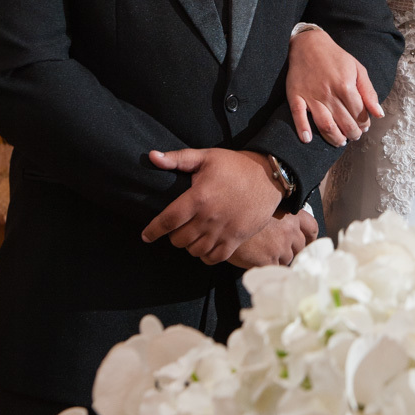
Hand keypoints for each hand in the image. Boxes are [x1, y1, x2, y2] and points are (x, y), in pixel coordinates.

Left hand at [142, 148, 282, 262]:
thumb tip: (153, 157)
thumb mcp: (206, 156)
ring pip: (195, 250)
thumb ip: (178, 158)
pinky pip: (215, 257)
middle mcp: (209, 217)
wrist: (269, 177)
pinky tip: (205, 245)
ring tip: (190, 235)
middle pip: (179, 239)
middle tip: (176, 227)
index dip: (153, 230)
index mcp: (198, 197)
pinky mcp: (237, 239)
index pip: (168, 220)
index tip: (146, 235)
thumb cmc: (236, 165)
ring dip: (189, 245)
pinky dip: (206, 255)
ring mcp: (224, 231)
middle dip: (173, 235)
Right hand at [228, 209, 317, 268]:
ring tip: (262, 252)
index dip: (310, 237)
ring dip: (278, 259)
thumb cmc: (238, 212)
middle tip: (279, 250)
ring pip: (287, 260)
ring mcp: (280, 247)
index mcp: (290, 214)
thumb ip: (278, 215)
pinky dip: (266, 267)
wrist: (220, 223)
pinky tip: (256, 260)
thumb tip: (283, 225)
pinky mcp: (269, 260)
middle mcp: (289, 230)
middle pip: (300, 247)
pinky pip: (274, 269)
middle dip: (292, 250)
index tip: (307, 242)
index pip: (311, 227)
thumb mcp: (263, 207)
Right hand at [287, 28, 383, 146]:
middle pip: (344, 123)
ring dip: (334, 137)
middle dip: (352, 134)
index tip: (364, 127)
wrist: (308, 43)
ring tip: (340, 141)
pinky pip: (298, 115)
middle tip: (354, 136)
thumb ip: (369, 92)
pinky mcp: (295, 95)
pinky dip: (302, 129)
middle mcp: (329, 92)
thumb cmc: (335, 57)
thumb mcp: (358, 69)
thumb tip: (379, 114)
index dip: (364, 124)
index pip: (359, 113)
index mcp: (345, 85)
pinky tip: (307, 139)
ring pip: (325, 124)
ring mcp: (311, 95)